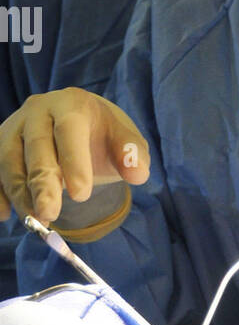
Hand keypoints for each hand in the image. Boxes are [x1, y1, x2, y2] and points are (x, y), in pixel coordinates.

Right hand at [0, 88, 149, 223]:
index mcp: (71, 104)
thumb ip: (132, 154)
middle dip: (41, 182)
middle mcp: (37, 111)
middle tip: (49, 213)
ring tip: (36, 220)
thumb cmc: (102, 135)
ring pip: (8, 159)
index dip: (73, 161)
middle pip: (35, 146)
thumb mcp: (124, 140)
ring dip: (19, 192)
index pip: (69, 130)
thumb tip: (138, 173)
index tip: (81, 195)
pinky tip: (4, 214)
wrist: (76, 121)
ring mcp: (14, 127)